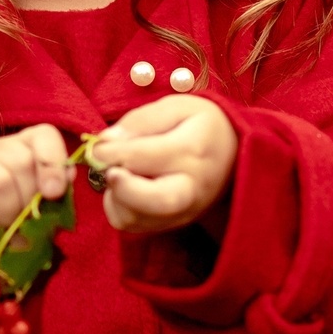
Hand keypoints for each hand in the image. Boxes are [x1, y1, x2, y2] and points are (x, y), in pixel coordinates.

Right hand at [0, 123, 71, 241]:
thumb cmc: (5, 227)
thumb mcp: (36, 210)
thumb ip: (55, 193)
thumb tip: (66, 177)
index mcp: (19, 148)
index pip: (44, 135)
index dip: (53, 163)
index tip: (53, 193)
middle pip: (21, 161)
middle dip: (25, 202)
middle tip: (18, 223)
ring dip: (3, 213)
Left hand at [92, 95, 236, 235]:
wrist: (235, 154)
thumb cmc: (202, 125)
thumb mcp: (177, 107)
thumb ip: (141, 120)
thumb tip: (105, 141)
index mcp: (193, 149)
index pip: (143, 156)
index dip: (110, 152)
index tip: (97, 146)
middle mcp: (192, 186)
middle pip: (153, 201)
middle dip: (121, 188)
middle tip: (110, 172)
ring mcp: (185, 210)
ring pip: (135, 219)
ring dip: (116, 197)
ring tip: (121, 174)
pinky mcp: (174, 224)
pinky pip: (134, 226)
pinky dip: (120, 208)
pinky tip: (127, 188)